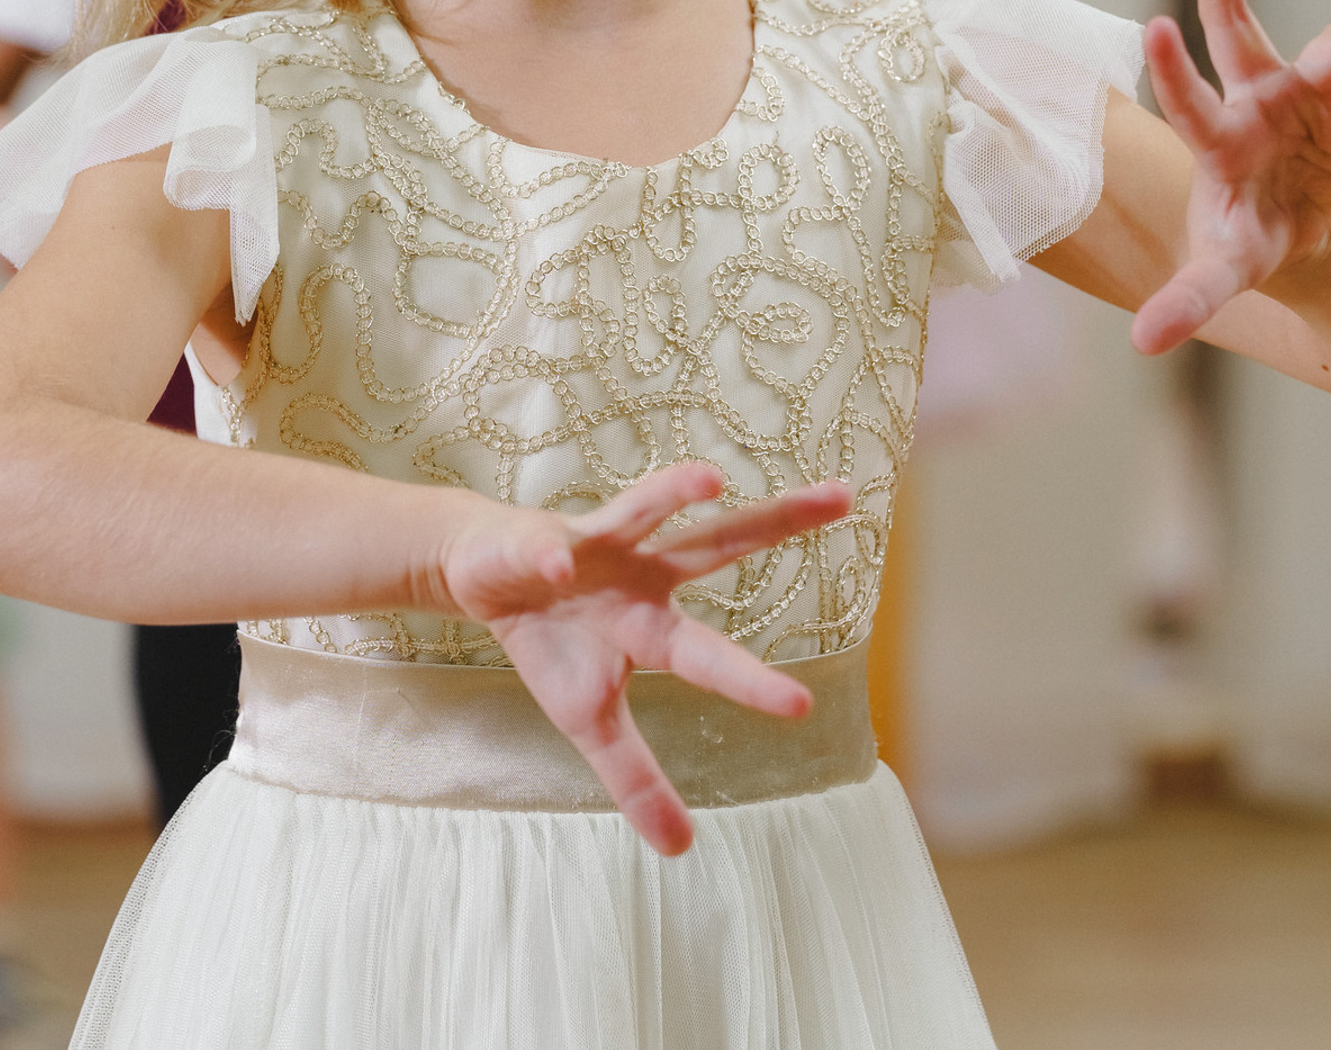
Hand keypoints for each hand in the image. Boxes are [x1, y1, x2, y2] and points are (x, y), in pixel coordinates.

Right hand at [440, 461, 853, 856]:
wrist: (487, 576)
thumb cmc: (552, 644)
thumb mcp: (589, 721)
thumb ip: (636, 778)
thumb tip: (681, 850)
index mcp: (655, 627)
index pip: (713, 656)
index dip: (753, 682)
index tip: (804, 707)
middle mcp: (643, 575)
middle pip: (719, 545)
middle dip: (778, 522)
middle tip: (843, 497)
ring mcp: (599, 545)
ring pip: (644, 510)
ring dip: (672, 492)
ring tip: (710, 479)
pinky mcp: (544, 534)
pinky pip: (548, 546)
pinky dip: (551, 555)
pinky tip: (559, 562)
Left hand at [1136, 0, 1330, 354]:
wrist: (1287, 239)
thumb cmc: (1239, 242)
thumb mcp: (1219, 275)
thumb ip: (1187, 302)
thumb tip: (1142, 345)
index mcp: (1213, 137)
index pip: (1186, 97)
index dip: (1172, 67)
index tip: (1153, 24)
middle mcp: (1253, 104)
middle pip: (1237, 25)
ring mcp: (1304, 107)